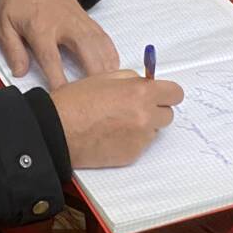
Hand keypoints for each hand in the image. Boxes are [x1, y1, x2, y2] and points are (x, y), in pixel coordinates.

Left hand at [0, 0, 119, 87]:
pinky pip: (105, 40)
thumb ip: (12, 49)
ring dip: (107, 68)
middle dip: (93, 75)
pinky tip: (114, 72)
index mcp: (40, 28)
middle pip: (86, 51)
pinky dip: (112, 56)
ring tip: (110, 89)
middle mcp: (65, 25)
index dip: (58, 79)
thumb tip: (20, 73)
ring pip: (100, 46)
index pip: (51, 58)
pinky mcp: (89, 21)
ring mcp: (80, 22)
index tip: (63, 96)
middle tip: (97, 97)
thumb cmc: (19, 3)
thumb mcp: (5, 24)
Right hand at [50, 71, 184, 168]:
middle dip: (155, 110)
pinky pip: (140, 145)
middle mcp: (145, 116)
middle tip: (133, 109)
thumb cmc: (74, 103)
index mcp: (140, 93)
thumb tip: (146, 83)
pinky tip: (110, 135)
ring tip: (116, 123)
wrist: (57, 131)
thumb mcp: (104, 78)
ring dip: (142, 127)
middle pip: (168, 114)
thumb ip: (131, 80)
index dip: (166, 93)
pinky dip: (130, 141)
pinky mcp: (131, 155)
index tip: (159, 95)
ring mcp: (140, 139)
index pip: (175, 93)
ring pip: (153, 131)